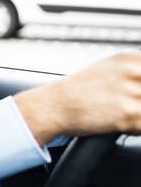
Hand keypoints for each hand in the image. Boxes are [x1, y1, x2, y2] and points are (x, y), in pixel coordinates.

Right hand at [14, 51, 140, 142]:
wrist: (55, 106)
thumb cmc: (79, 90)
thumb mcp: (109, 68)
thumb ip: (134, 70)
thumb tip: (140, 81)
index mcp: (129, 59)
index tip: (137, 91)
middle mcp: (132, 73)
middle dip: (140, 99)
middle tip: (131, 104)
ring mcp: (131, 94)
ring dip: (139, 114)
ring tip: (127, 114)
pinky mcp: (128, 115)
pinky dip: (137, 128)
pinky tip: (125, 124)